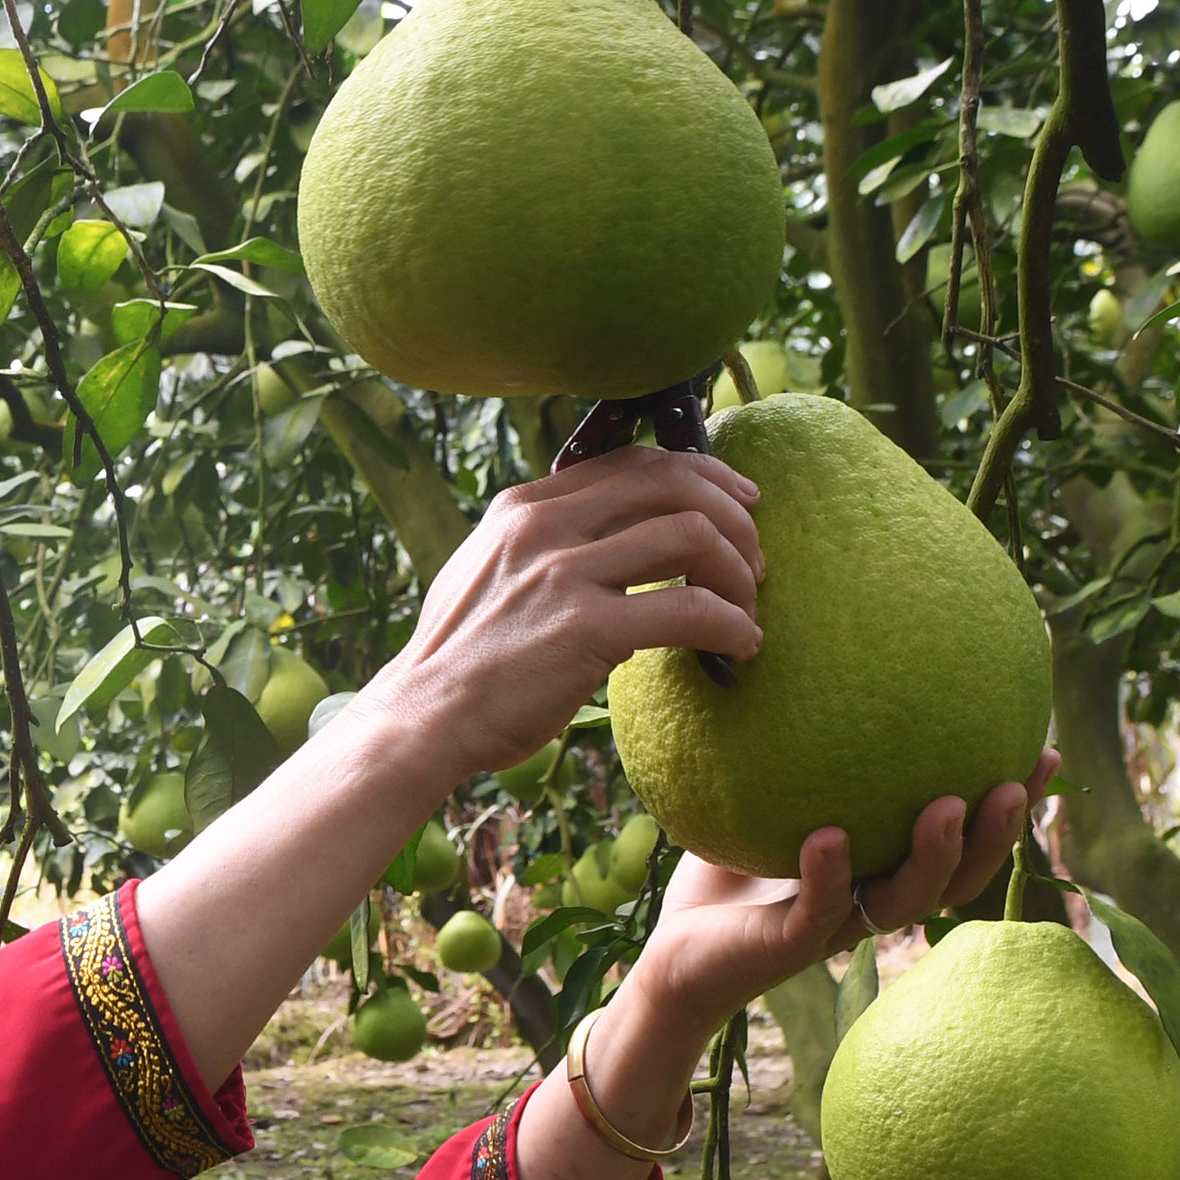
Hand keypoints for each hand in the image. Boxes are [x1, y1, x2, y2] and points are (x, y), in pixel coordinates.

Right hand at [364, 446, 766, 777]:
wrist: (422, 716)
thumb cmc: (460, 659)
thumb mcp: (489, 572)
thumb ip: (541, 545)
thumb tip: (605, 539)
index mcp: (524, 507)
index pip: (632, 462)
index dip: (699, 475)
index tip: (737, 501)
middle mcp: (545, 525)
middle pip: (671, 482)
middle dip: (733, 514)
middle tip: (756, 557)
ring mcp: (564, 573)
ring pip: (692, 534)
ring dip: (738, 571)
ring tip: (749, 608)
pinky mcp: (586, 628)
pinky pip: (690, 608)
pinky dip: (732, 623)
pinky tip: (743, 645)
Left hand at [624, 750, 1062, 1024]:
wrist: (676, 954)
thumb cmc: (722, 876)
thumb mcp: (762, 797)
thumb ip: (794, 746)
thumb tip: (806, 652)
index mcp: (880, 867)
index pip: (962, 837)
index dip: (1008, 805)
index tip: (1044, 752)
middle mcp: (871, 897)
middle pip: (958, 875)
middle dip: (996, 833)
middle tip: (1018, 783)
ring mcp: (835, 926)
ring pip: (905, 901)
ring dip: (934, 856)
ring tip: (948, 807)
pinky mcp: (789, 946)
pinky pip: (819, 909)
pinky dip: (828, 873)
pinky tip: (829, 836)